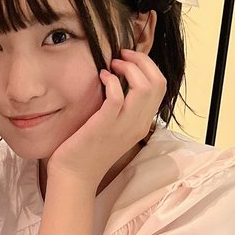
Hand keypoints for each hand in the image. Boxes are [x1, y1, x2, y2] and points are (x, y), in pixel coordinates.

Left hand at [47, 50, 165, 190]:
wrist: (74, 177)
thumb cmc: (88, 150)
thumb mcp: (113, 128)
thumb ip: (122, 109)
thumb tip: (119, 81)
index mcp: (142, 124)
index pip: (160, 87)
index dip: (148, 66)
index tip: (128, 60)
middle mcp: (138, 125)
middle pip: (157, 82)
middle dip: (141, 61)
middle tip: (121, 57)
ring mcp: (123, 126)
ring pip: (144, 87)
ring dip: (129, 68)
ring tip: (112, 65)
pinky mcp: (104, 126)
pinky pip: (117, 96)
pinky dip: (111, 80)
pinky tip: (101, 77)